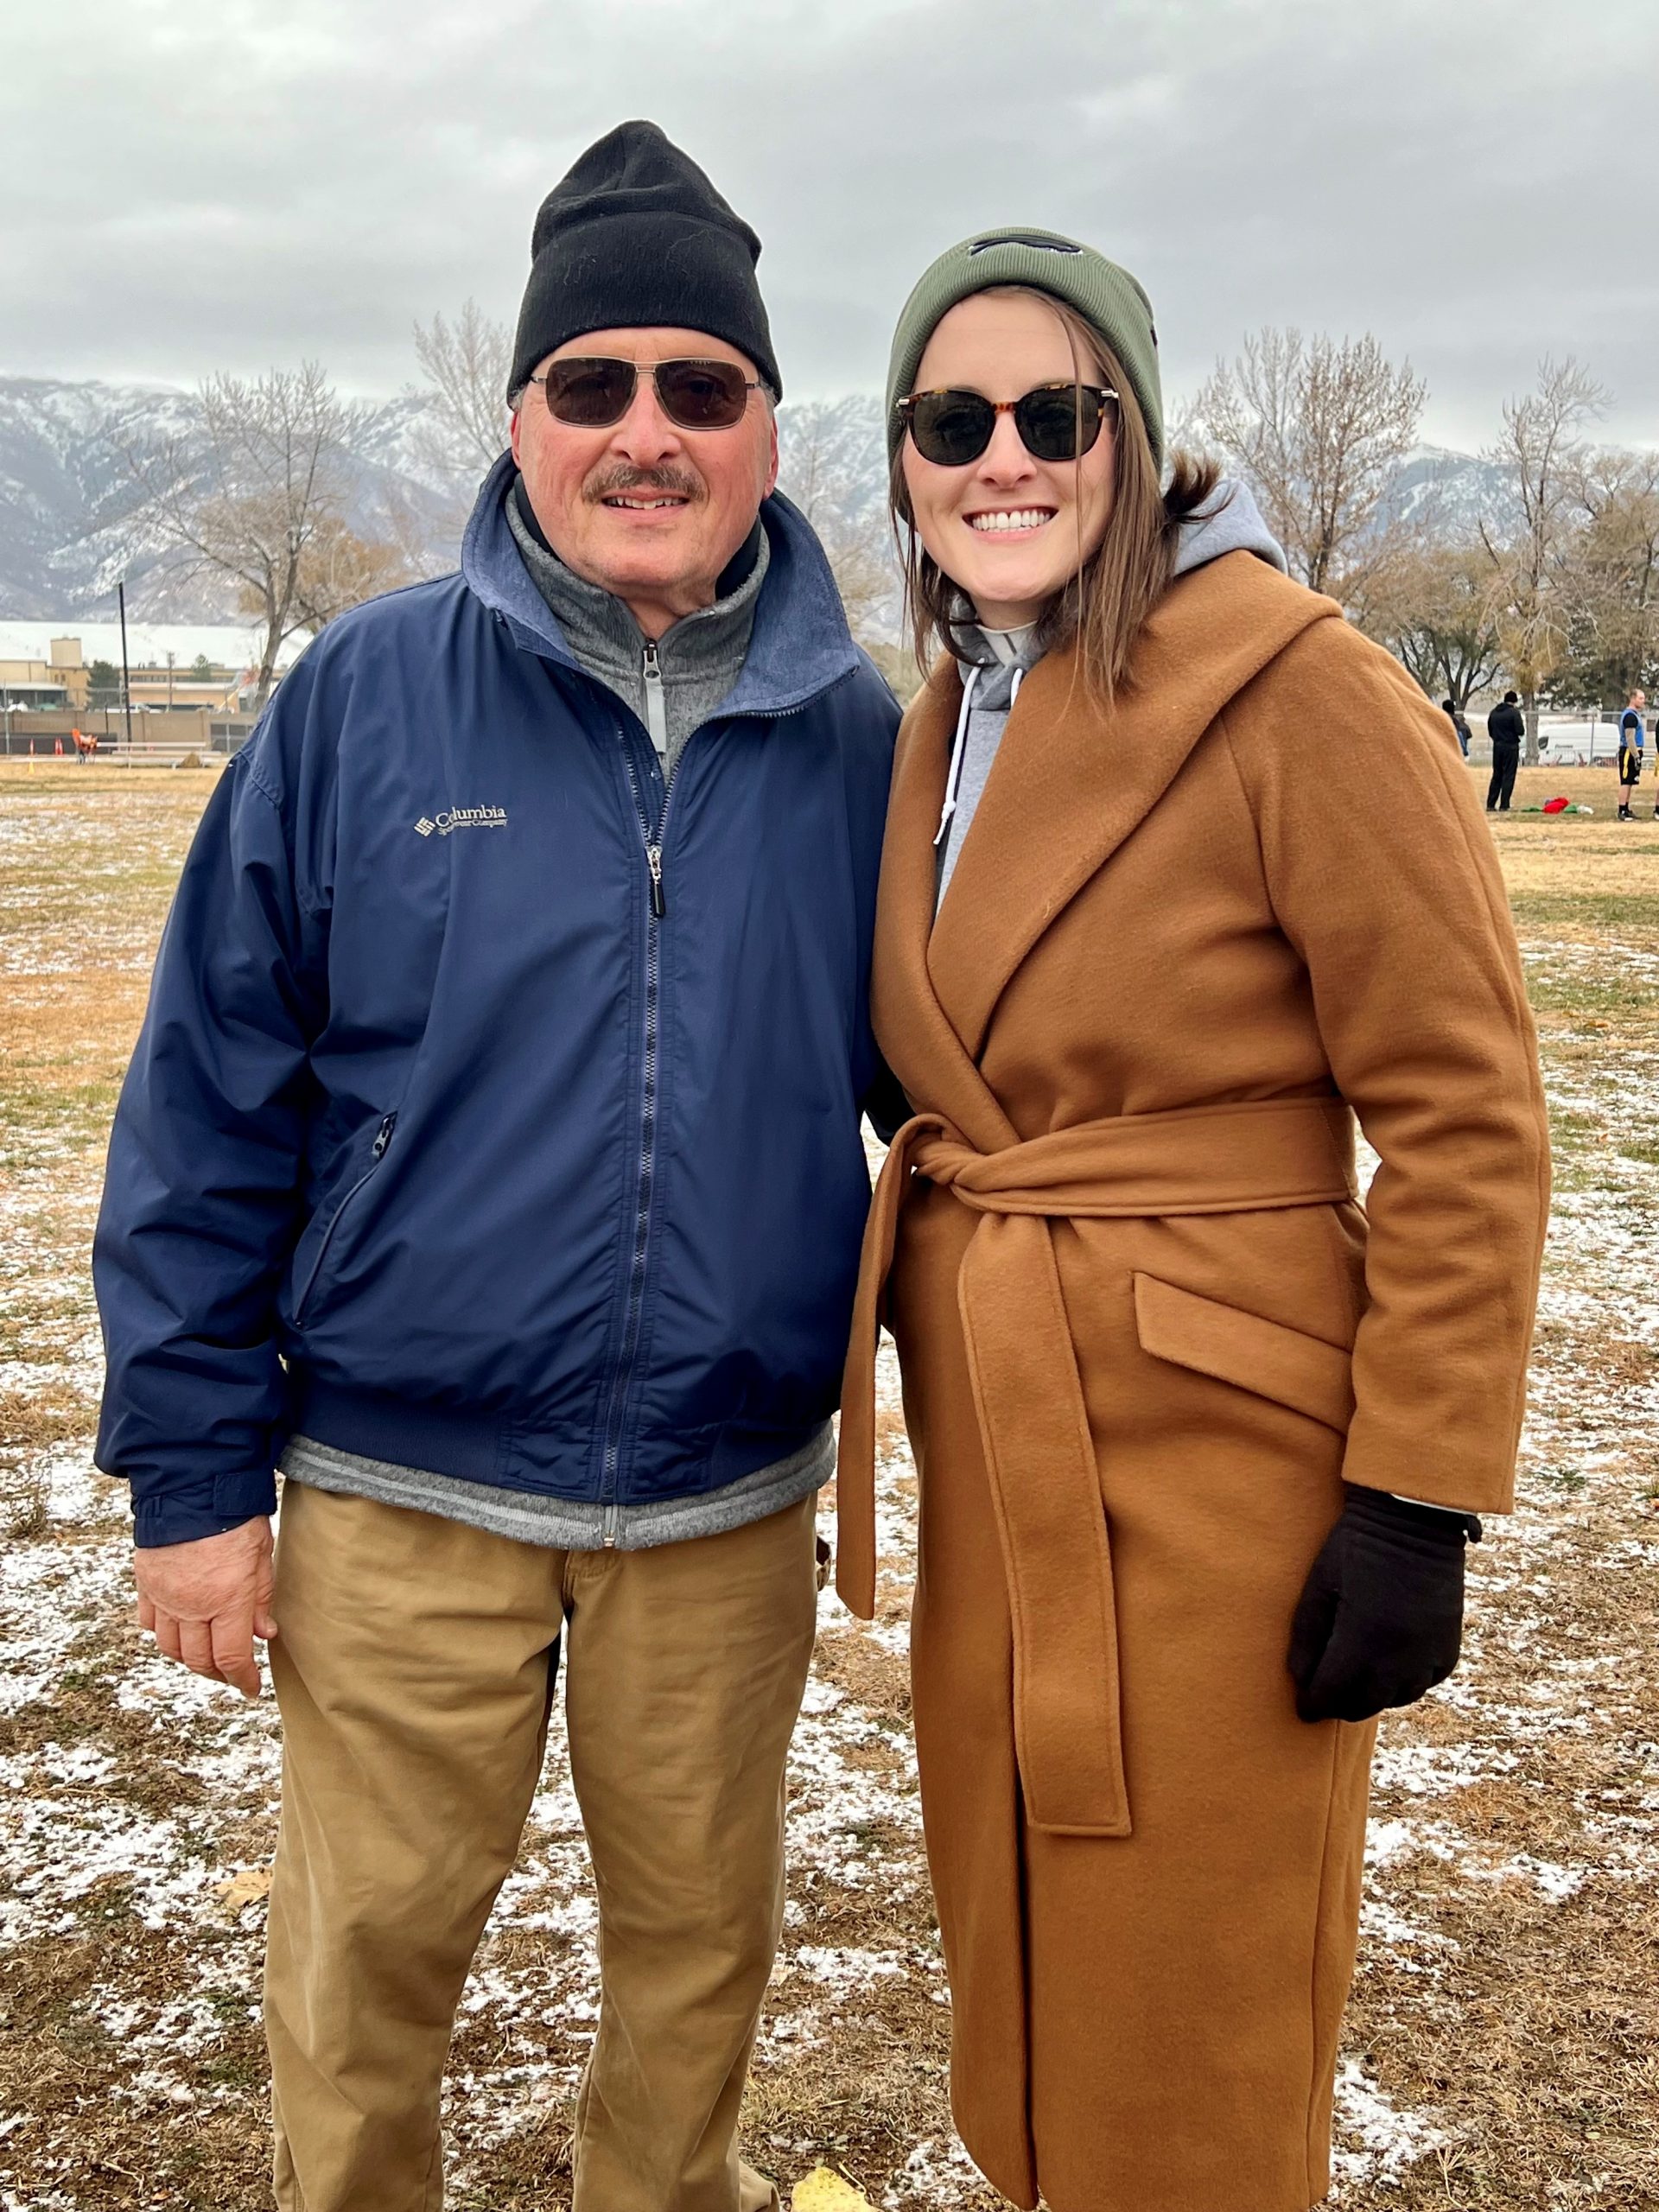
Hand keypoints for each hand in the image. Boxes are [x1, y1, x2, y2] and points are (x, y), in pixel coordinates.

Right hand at [133, 1516, 276, 1700]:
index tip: (252, 1688)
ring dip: (190, 1660)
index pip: (233, 1657)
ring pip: (171, 1647)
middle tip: (233, 1674)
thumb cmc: (234, 1516)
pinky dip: (163, 1634)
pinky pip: (149, 1623)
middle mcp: (192, 1606)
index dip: (243, 1679)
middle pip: (200, 1660)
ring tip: (207, 1658)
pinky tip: (177, 1632)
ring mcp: (164, 1597)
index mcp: (227, 1600)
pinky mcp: (146, 1585)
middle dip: (219, 1673)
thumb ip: (260, 1598)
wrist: (190, 1486)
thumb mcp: (261, 1555)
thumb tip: (264, 1633)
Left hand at [1288, 1486, 1479, 1723]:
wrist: (1412, 1521)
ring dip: (1374, 1696)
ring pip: (1398, 1698)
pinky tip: (1391, 1670)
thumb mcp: (1320, 1586)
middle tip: (1325, 1699)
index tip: (1302, 1707)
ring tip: (1356, 1684)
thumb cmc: (1354, 1549)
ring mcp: (1429, 1652)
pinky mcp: (1449, 1645)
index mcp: (1362, 1638)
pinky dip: (1406, 1683)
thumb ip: (1307, 1636)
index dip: (1313, 1704)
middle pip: (1365, 1704)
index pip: (1332, 1692)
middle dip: (1340, 1705)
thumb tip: (1301, 1679)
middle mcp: (1399, 1654)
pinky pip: (1426, 1682)